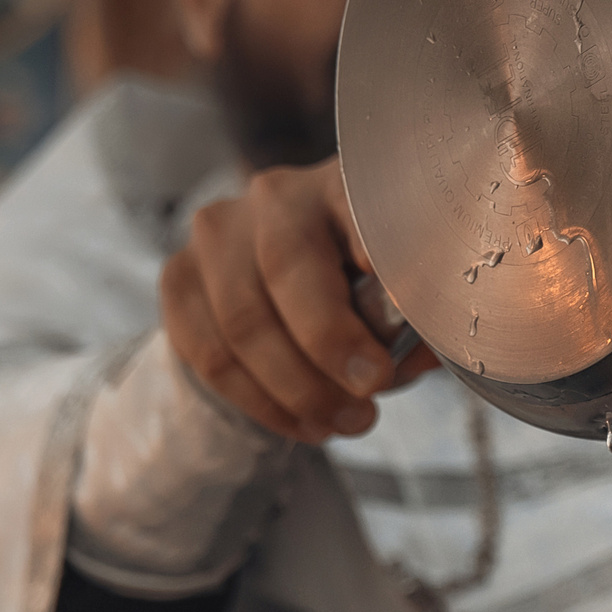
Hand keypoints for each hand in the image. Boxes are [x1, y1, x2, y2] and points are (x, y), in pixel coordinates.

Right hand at [159, 156, 439, 443]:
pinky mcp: (180, 278)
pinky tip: (303, 422)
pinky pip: (209, 355)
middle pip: (285, 270)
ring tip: (344, 423)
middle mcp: (274, 197)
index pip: (354, 206)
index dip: (369, 251)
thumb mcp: (407, 300)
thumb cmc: (365, 293)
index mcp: (343, 187)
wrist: (293, 295)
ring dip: (298, 391)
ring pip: (242, 323)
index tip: (386, 288)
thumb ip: (420, 319)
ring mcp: (218, 235)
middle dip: (330, 348)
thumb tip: (431, 346)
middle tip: (368, 401)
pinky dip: (260, 403)